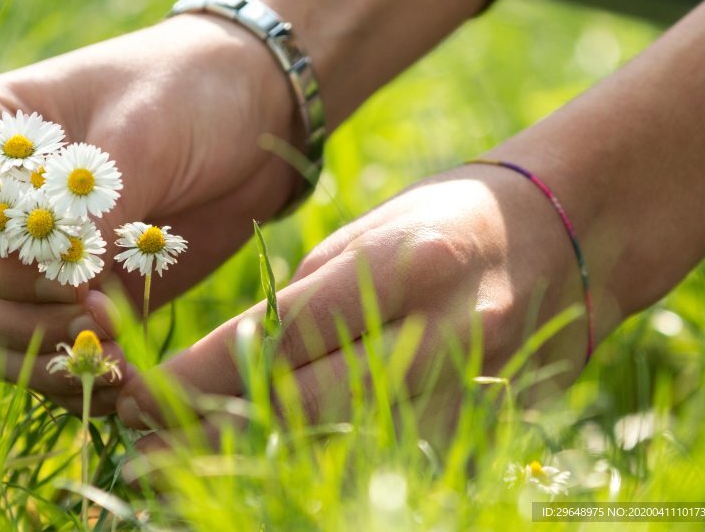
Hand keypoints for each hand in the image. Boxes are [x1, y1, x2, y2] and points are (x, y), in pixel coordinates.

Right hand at [0, 15, 300, 412]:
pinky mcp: (72, 295)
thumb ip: (99, 201)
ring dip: (44, 359)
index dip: (4, 259)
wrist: (253, 110)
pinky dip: (74, 375)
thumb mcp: (144, 127)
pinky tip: (123, 377)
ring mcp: (29, 257)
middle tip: (96, 323)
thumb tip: (64, 281)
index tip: (78, 274)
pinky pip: (44, 354)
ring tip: (116, 359)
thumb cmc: (190, 90)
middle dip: (19, 322)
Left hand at [115, 163, 611, 437]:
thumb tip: (216, 366)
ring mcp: (472, 392)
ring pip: (342, 454)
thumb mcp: (367, 239)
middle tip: (140, 455)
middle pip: (306, 407)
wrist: (568, 239)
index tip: (136, 393)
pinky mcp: (484, 429)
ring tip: (180, 481)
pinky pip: (388, 468)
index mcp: (410, 266)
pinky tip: (265, 484)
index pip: (283, 337)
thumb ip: (300, 306)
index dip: (200, 375)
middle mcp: (445, 336)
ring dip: (255, 469)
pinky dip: (319, 477)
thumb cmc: (450, 220)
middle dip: (210, 435)